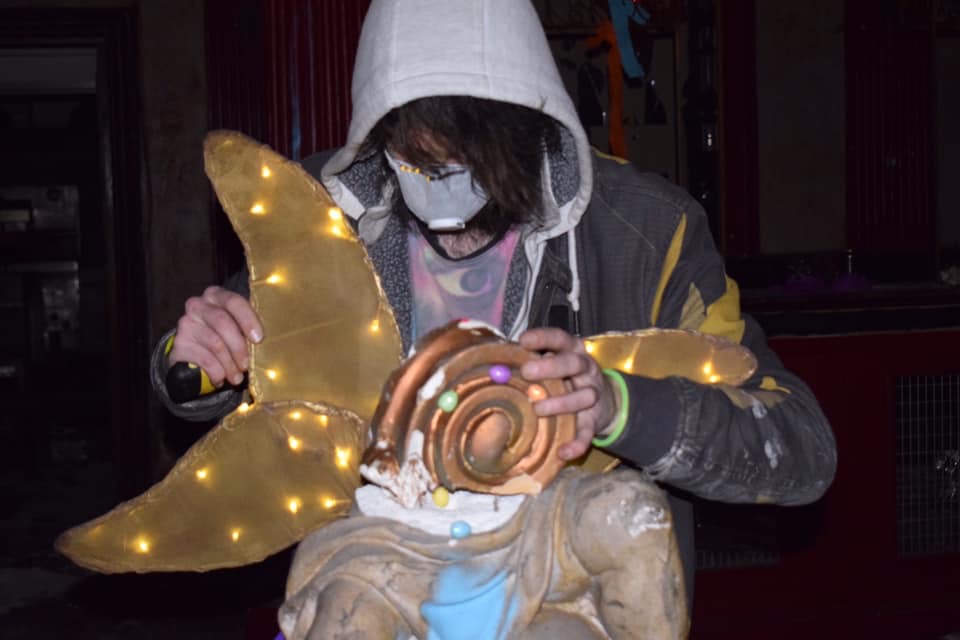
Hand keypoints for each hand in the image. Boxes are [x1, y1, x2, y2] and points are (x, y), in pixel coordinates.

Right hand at [167, 286, 263, 387]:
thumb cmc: (224, 337)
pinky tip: (221, 379)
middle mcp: (198, 305)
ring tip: (237, 378)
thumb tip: (269, 340)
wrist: (193, 355)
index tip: (258, 338)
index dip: (248, 320)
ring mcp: (186, 324)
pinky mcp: (179, 344)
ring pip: (215, 343)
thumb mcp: (237, 327)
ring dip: (230, 364)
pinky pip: (204, 359)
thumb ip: (248, 327)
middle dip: (239, 346)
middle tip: (247, 364)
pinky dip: (217, 372)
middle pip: (222, 322)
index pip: (233, 301)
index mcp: (216, 296)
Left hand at [519, 327, 618, 460]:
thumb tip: (498, 364)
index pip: (561, 339)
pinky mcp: (595, 420)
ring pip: (584, 396)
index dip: (544, 338)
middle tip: (527, 372)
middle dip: (551, 367)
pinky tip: (563, 452)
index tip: (524, 340)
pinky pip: (588, 432)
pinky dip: (577, 443)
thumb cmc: (568, 379)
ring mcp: (593, 395)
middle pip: (574, 363)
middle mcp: (587, 370)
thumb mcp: (556, 365)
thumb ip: (534, 362)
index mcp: (574, 352)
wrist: (607, 402)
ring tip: (538, 409)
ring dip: (561, 402)